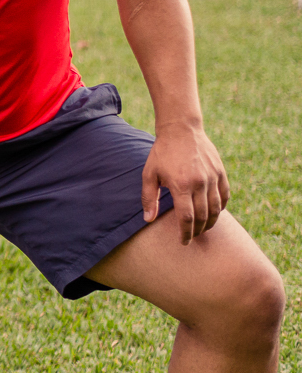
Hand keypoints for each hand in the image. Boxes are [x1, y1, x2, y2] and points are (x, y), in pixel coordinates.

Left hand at [141, 123, 229, 244]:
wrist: (181, 130)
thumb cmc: (162, 153)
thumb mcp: (149, 174)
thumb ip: (149, 198)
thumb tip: (148, 220)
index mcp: (181, 185)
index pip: (187, 218)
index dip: (186, 233)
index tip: (184, 242)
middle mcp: (200, 183)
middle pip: (203, 216)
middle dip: (198, 231)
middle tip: (192, 237)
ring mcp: (213, 177)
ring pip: (216, 209)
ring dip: (211, 222)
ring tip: (203, 229)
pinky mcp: (221, 172)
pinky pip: (225, 196)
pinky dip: (221, 207)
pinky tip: (214, 213)